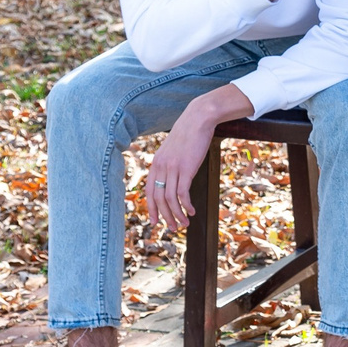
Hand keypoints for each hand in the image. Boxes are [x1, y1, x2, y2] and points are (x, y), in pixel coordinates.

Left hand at [143, 86, 250, 231]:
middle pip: (159, 199)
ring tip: (185, 223)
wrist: (198, 118)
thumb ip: (170, 163)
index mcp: (156, 163)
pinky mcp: (186, 168)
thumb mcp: (175, 149)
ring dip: (177, 214)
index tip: (156, 221)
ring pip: (170, 199)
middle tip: (173, 228)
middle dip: (165, 216)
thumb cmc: (189, 133)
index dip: (152, 208)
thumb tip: (173, 175)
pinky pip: (182, 193)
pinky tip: (192, 211)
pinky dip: (186, 205)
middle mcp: (161, 167)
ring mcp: (172, 168)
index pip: (149, 191)